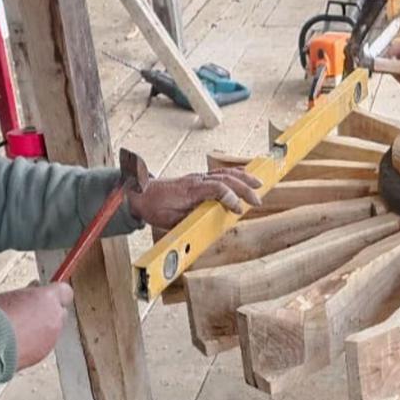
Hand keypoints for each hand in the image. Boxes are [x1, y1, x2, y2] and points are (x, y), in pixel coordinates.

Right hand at [0, 282, 73, 371]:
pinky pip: (43, 345)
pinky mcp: (44, 353)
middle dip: (48, 313)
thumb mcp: (11, 296)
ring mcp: (52, 337)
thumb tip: (32, 294)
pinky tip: (17, 342)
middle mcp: (55, 317)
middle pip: (60, 312)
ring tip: (18, 330)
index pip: (65, 291)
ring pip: (52, 330)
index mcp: (48, 298)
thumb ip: (29, 295)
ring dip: (40, 330)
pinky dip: (34, 344)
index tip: (45, 294)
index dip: (54, 294)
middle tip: (30, 312)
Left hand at [127, 168, 262, 227]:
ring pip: (225, 173)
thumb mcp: (169, 219)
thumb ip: (189, 220)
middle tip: (257, 201)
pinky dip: (235, 175)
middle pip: (226, 179)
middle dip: (244, 189)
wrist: (140, 194)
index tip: (238, 210)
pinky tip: (245, 178)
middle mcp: (197, 180)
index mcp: (190, 190)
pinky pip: (220, 174)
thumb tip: (206, 225)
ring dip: (244, 178)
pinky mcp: (199, 179)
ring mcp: (198, 178)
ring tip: (259, 185)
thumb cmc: (153, 207)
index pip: (217, 188)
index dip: (230, 198)